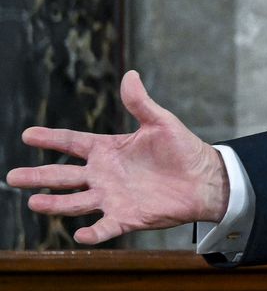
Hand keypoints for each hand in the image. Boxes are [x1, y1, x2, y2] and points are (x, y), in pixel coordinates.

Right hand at [7, 71, 229, 243]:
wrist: (204, 178)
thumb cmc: (182, 149)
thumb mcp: (161, 122)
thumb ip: (141, 103)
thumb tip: (130, 74)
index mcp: (108, 150)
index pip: (72, 143)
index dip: (51, 138)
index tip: (27, 135)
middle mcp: (103, 175)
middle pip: (63, 175)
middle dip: (38, 175)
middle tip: (13, 176)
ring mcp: (112, 197)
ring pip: (75, 202)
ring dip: (55, 203)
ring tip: (34, 202)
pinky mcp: (126, 217)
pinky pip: (105, 227)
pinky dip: (92, 232)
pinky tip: (79, 234)